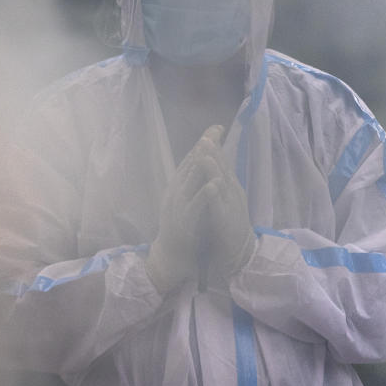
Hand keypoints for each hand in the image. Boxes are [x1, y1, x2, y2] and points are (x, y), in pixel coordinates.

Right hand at [146, 125, 224, 293]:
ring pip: (190, 180)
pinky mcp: (184, 221)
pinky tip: (214, 183)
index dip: (204, 142)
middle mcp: (175, 192)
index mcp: (177, 186)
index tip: (216, 128)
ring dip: (201, 163)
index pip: (192, 159)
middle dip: (204, 146)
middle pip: (190, 164)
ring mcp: (178, 206)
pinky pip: (195, 205)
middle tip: (216, 129)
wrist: (169, 257)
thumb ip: (191, 183)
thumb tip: (201, 164)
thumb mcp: (186, 200)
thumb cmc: (181, 228)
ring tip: (211, 146)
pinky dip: (204, 193)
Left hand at [197, 137, 256, 282]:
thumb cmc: (228, 227)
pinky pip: (220, 204)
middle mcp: (233, 193)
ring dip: (214, 164)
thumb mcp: (225, 200)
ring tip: (206, 149)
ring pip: (222, 181)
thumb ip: (220, 184)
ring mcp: (231, 205)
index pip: (223, 164)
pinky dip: (215, 191)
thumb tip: (214, 167)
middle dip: (216, 150)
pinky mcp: (226, 220)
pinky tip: (210, 182)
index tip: (210, 132)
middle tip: (209, 133)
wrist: (239, 254)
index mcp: (230, 188)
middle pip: (224, 168)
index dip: (217, 148)